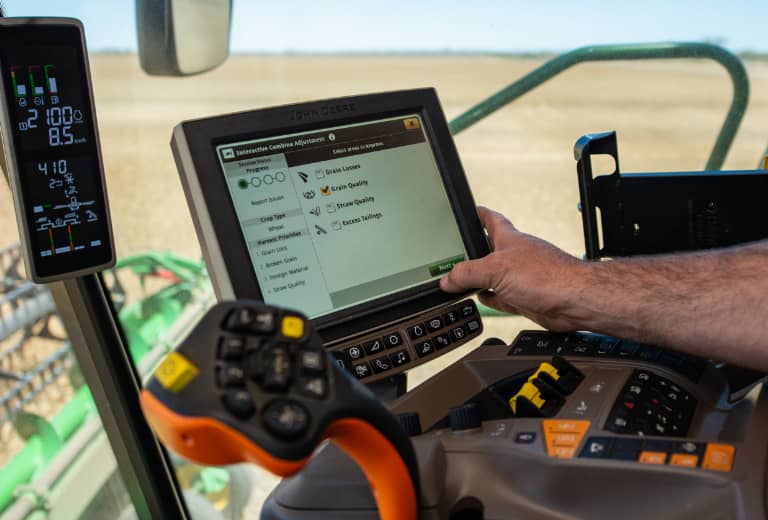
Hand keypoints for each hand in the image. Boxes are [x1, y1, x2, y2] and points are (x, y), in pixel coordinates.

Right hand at [440, 206, 587, 331]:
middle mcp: (516, 256)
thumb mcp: (497, 269)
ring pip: (494, 276)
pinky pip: (502, 297)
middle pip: (489, 250)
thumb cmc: (548, 276)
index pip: (491, 220)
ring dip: (480, 279)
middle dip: (474, 253)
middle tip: (457, 255)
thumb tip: (448, 279)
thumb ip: (468, 273)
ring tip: (463, 281)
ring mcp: (521, 277)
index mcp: (509, 239)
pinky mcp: (526, 297)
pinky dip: (491, 298)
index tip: (471, 210)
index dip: (480, 214)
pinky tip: (484, 299)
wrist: (574, 300)